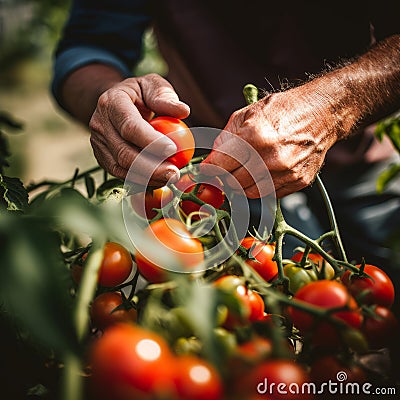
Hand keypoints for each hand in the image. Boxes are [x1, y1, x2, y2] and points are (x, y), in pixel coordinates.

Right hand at [89, 73, 189, 184]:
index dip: (150, 141)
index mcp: (111, 103)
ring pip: (121, 168)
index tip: (172, 149)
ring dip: (147, 178)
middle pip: (123, 153)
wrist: (116, 103)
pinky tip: (159, 182)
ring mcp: (99, 144)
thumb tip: (183, 111)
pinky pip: (121, 175)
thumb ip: (165, 97)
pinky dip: (140, 182)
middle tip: (174, 173)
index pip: (130, 126)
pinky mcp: (103, 159)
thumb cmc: (140, 94)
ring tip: (170, 178)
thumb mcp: (152, 86)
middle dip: (151, 167)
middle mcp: (100, 125)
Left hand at [203, 86, 338, 197]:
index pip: (221, 165)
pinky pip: (269, 194)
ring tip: (241, 172)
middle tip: (223, 171)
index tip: (205, 170)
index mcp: (255, 137)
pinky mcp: (298, 182)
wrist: (322, 114)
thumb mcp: (247, 114)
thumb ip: (225, 138)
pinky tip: (261, 173)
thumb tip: (211, 160)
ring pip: (249, 193)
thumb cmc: (284, 110)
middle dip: (223, 178)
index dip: (210, 169)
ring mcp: (287, 173)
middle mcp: (271, 158)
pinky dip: (259, 187)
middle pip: (233, 182)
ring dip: (240, 185)